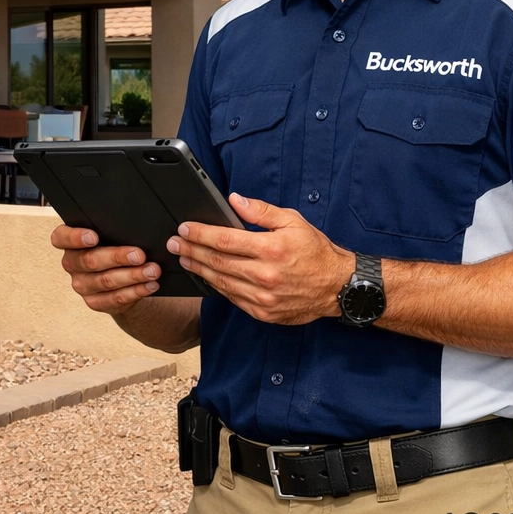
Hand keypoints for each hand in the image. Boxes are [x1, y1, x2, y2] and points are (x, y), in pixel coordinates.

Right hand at [51, 225, 162, 313]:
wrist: (120, 277)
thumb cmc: (115, 246)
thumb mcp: (111, 235)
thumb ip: (113, 229)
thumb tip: (135, 228)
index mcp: (70, 243)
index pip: (60, 238)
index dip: (74, 237)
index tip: (93, 236)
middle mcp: (72, 264)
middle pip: (89, 260)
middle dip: (117, 257)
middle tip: (139, 255)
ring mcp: (82, 285)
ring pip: (106, 281)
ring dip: (132, 276)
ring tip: (153, 270)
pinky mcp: (95, 302)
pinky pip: (116, 298)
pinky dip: (136, 291)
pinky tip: (150, 285)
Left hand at [167, 194, 355, 324]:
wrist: (338, 287)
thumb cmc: (316, 251)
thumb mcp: (293, 221)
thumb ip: (261, 211)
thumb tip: (234, 200)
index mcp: (271, 249)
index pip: (225, 240)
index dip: (200, 233)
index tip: (184, 228)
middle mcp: (265, 275)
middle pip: (217, 261)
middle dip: (191, 250)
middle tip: (174, 242)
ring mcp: (263, 297)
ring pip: (220, 282)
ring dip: (198, 269)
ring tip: (184, 257)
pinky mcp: (263, 312)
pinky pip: (232, 298)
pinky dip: (216, 286)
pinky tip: (206, 276)